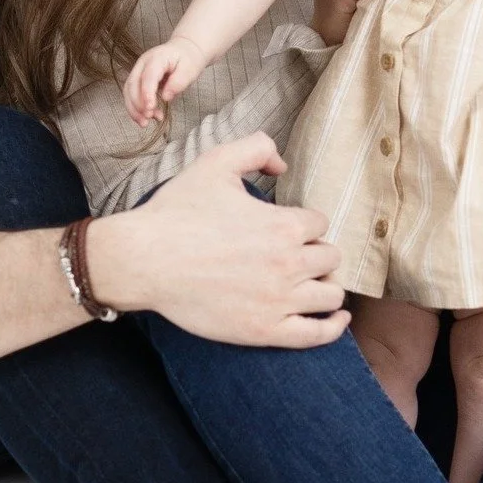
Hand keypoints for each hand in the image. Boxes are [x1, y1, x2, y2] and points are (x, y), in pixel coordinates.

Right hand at [89, 133, 350, 347]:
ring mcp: (278, 302)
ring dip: (324, 284)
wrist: (145, 260)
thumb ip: (256, 148)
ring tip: (310, 281)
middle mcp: (289, 264)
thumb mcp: (216, 162)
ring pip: (330, 294)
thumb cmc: (178, 211)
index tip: (287, 226)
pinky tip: (337, 317)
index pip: (319, 223)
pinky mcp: (264, 331)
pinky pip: (317, 334)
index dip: (303, 222)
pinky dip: (333, 325)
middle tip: (296, 252)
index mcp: (283, 225)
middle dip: (315, 251)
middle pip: (330, 257)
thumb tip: (283, 165)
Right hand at [124, 35, 206, 125]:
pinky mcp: (138, 79)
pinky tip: (146, 118)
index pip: (148, 76)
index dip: (147, 93)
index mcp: (157, 58)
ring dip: (134, 109)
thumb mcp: (190, 69)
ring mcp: (138, 70)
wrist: (185, 50)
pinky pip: (132, 94)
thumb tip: (166, 97)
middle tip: (147, 118)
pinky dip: (136, 108)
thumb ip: (178, 82)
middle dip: (137, 104)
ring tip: (145, 123)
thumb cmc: (188, 59)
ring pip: (128, 91)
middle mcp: (143, 63)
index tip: (150, 108)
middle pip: (132, 84)